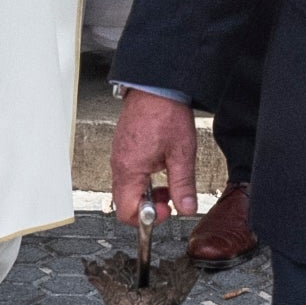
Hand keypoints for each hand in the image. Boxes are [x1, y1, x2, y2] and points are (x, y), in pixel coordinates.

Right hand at [111, 89, 197, 219]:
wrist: (155, 86)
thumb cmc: (165, 112)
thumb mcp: (182, 153)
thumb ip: (183, 185)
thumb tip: (186, 208)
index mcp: (130, 169)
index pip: (126, 211)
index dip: (146, 218)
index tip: (166, 210)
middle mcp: (119, 163)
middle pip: (124, 202)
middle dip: (147, 206)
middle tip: (168, 198)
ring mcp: (119, 155)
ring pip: (126, 188)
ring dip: (146, 192)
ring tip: (167, 180)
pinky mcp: (123, 147)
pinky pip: (127, 173)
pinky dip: (143, 178)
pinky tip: (159, 166)